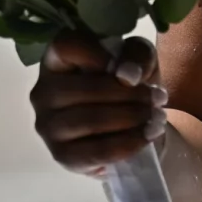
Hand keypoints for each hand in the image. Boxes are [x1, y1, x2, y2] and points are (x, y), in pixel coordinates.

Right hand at [30, 33, 168, 174]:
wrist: (128, 124)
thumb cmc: (127, 81)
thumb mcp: (138, 58)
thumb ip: (136, 55)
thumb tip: (127, 75)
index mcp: (56, 59)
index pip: (65, 46)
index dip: (97, 53)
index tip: (127, 68)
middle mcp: (43, 91)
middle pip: (82, 89)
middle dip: (126, 94)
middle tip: (157, 98)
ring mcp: (48, 126)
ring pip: (87, 120)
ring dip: (128, 118)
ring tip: (156, 117)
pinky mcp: (61, 156)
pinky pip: (93, 152)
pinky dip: (125, 144)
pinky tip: (146, 136)